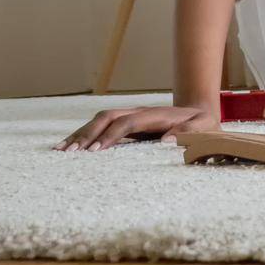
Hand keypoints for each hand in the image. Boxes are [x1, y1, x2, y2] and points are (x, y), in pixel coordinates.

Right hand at [57, 103, 217, 150]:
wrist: (200, 111)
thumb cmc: (202, 124)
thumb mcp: (203, 127)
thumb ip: (189, 132)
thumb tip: (167, 141)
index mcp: (155, 115)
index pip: (127, 123)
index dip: (112, 135)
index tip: (96, 151)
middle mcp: (139, 112)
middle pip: (107, 118)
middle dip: (88, 134)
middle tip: (70, 153)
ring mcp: (130, 115)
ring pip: (99, 120)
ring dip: (80, 133)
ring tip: (60, 151)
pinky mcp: (126, 122)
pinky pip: (101, 126)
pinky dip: (84, 134)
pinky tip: (68, 146)